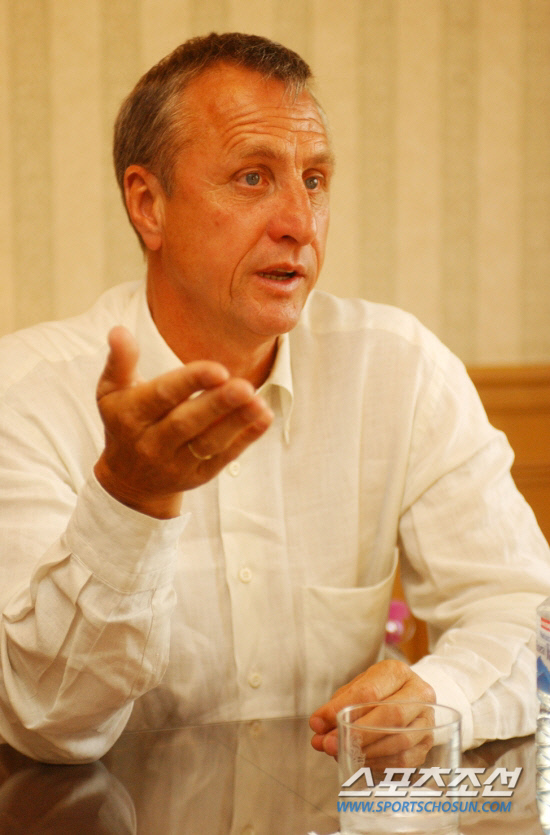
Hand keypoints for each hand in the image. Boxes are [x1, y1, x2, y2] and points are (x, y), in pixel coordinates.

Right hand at [94, 326, 273, 517]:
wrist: (129, 479)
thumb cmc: (125, 422)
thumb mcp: (112, 392)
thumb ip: (120, 361)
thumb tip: (119, 331)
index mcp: (130, 416)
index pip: (162, 396)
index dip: (190, 382)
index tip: (218, 369)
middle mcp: (151, 443)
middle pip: (187, 423)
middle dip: (217, 405)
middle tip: (244, 386)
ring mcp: (176, 463)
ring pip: (209, 443)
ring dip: (236, 423)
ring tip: (259, 403)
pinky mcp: (199, 476)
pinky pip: (224, 458)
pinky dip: (246, 438)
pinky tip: (264, 418)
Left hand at [309, 659, 435, 763]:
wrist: (407, 700)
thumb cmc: (378, 692)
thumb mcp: (356, 690)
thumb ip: (336, 706)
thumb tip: (317, 726)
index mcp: (397, 672)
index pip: (370, 691)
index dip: (342, 709)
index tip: (318, 724)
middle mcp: (419, 693)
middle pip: (390, 715)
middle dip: (356, 733)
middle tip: (330, 744)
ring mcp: (427, 719)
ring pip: (399, 739)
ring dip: (366, 751)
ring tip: (342, 753)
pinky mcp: (428, 744)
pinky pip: (405, 759)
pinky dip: (379, 764)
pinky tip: (361, 762)